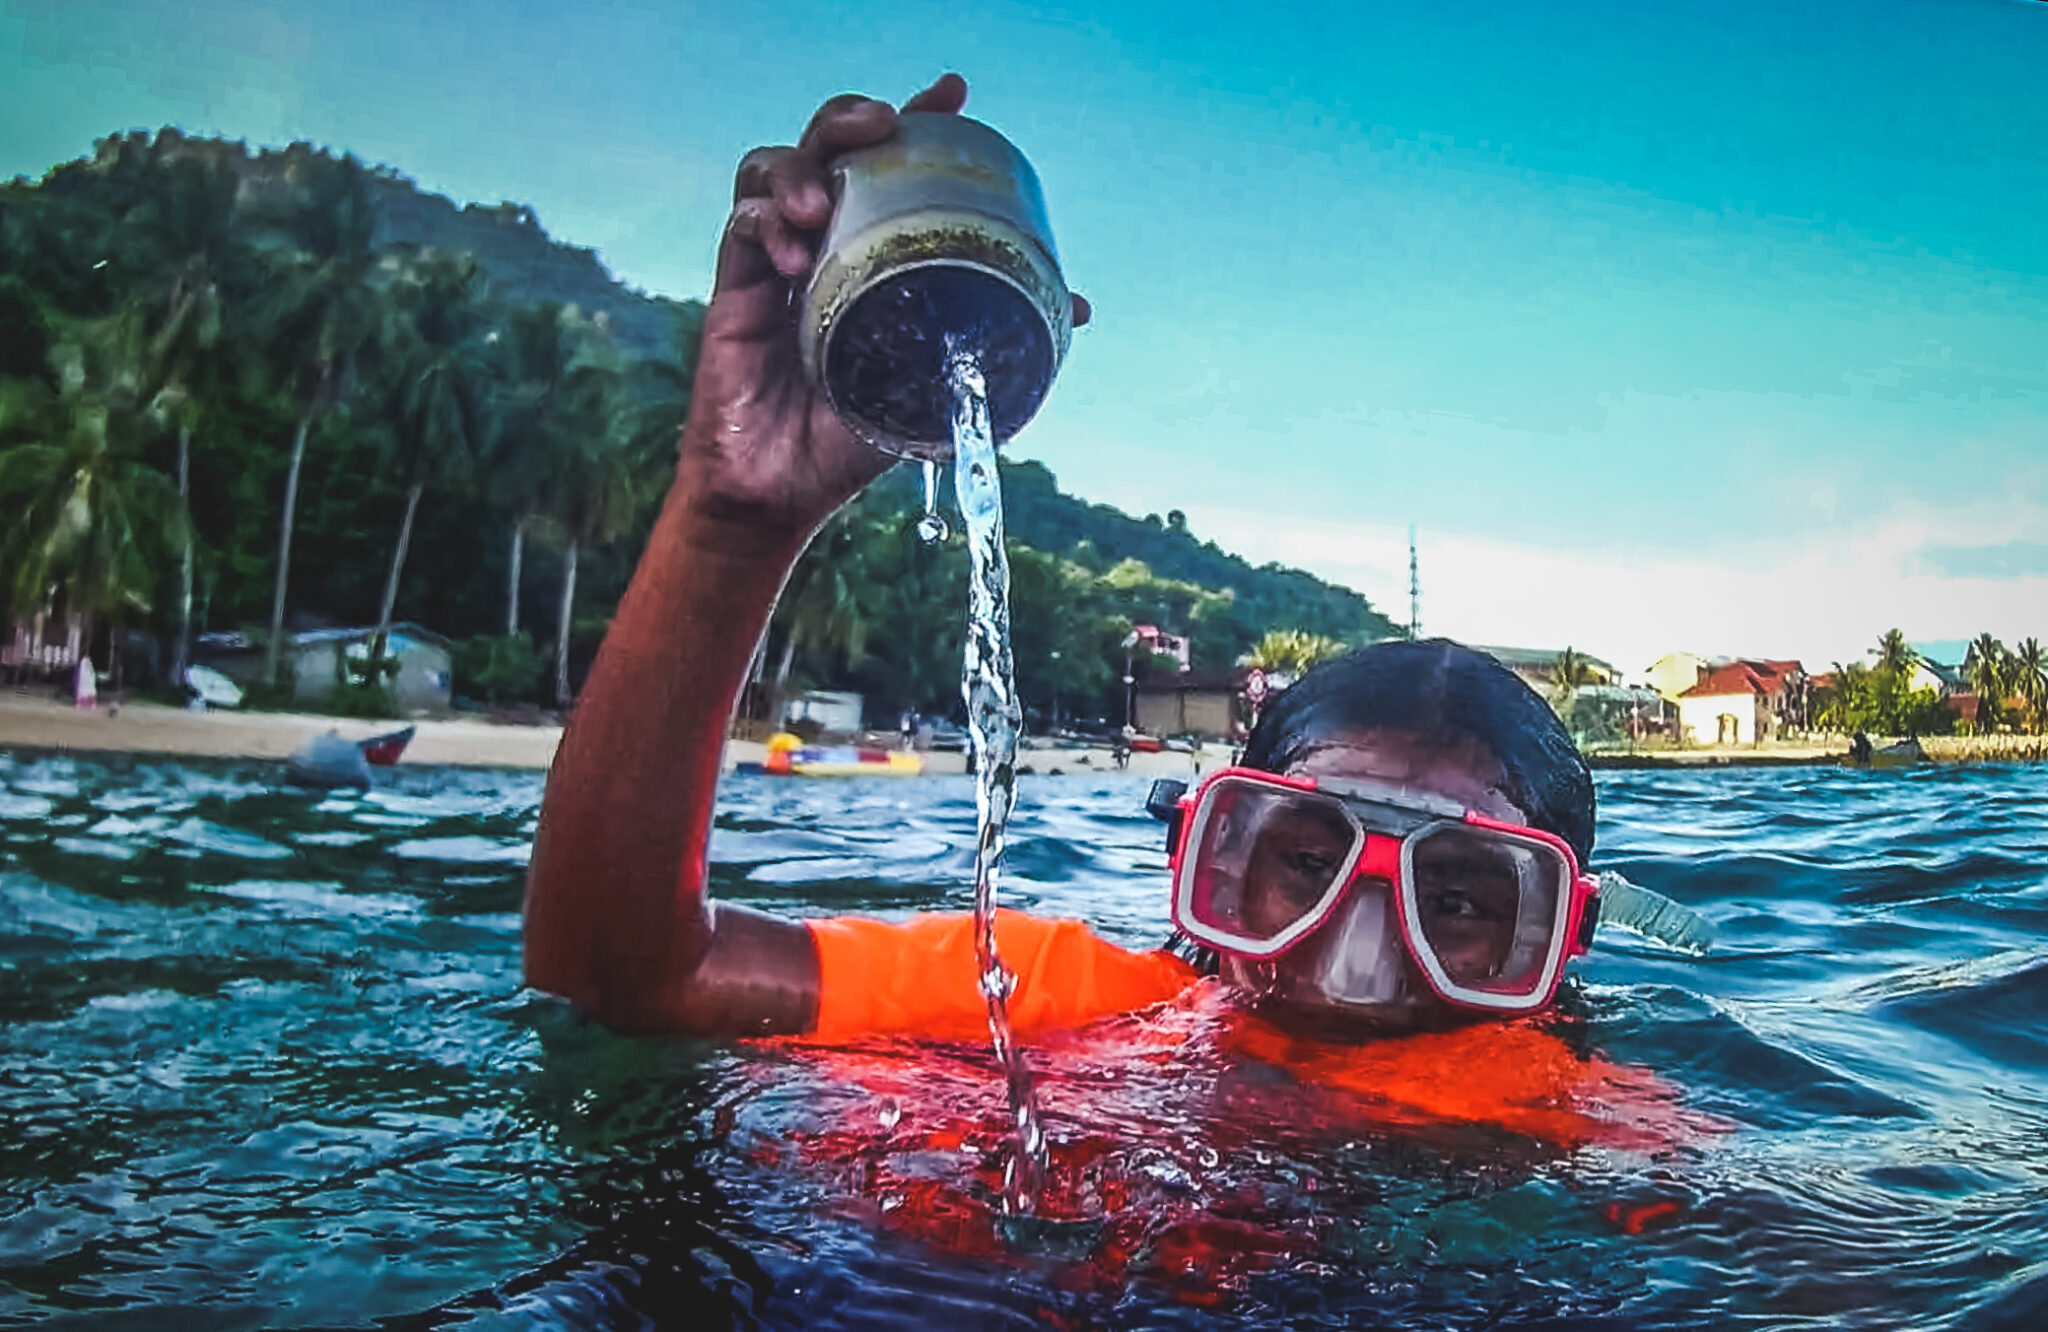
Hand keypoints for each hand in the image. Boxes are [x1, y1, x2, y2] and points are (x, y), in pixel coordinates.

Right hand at [677, 74, 1088, 544]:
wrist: (783, 493)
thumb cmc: (853, 442)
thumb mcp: (937, 389)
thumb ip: (996, 343)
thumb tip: (1078, 306)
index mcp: (871, 255)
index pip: (888, 165)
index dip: (915, 118)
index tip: (951, 93)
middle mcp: (822, 245)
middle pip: (827, 146)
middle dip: (849, 119)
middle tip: (879, 124)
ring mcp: (773, 262)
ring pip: (774, 170)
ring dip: (800, 169)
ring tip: (819, 207)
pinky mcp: (732, 286)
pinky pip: (742, 224)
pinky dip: (766, 223)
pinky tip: (792, 255)